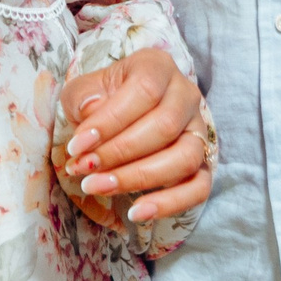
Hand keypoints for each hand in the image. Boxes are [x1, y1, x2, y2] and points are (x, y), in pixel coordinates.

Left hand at [51, 50, 211, 230]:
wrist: (122, 114)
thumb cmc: (102, 100)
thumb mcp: (85, 89)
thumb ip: (83, 97)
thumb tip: (90, 112)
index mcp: (159, 67)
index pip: (145, 90)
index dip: (111, 121)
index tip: (76, 146)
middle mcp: (186, 95)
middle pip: (165, 126)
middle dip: (118, 153)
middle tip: (82, 169)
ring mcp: (199, 131)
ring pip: (184, 158)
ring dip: (138, 178)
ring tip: (97, 187)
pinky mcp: (204, 164)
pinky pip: (198, 188)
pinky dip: (169, 204)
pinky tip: (136, 213)